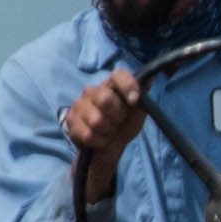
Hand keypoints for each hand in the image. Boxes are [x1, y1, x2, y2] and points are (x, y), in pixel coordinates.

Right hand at [63, 65, 150, 190]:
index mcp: (111, 85)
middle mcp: (92, 90)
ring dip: (108, 131)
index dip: (128, 86)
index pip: (118, 75)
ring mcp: (79, 105)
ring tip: (109, 131)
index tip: (134, 101)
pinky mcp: (71, 121)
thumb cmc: (124, 125)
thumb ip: (142, 96)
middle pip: (105, 99)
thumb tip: (149, 79)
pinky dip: (100, 141)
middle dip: (117, 116)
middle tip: (118, 121)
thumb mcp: (138, 112)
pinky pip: (88, 134)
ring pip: (96, 120)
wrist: (110, 147)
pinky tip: (100, 138)